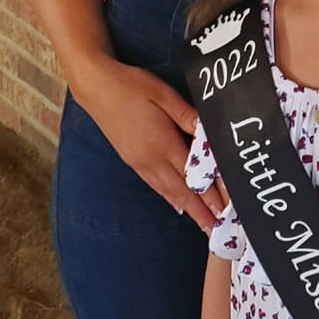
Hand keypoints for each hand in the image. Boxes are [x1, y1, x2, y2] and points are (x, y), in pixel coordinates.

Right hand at [74, 58, 224, 232]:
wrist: (95, 86)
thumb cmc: (131, 85)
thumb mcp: (164, 94)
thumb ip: (187, 115)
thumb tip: (209, 131)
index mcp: (161, 143)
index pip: (192, 176)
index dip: (209, 196)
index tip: (224, 213)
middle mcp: (150, 159)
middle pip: (181, 192)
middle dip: (201, 214)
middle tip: (216, 232)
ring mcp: (139, 162)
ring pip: (168, 192)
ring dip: (187, 209)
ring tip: (202, 225)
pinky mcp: (131, 160)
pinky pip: (155, 185)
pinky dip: (170, 198)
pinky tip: (178, 205)